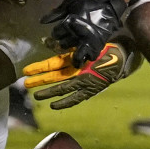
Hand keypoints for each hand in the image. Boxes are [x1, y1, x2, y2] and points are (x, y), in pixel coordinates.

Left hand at [23, 42, 137, 109]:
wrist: (123, 58)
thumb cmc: (103, 47)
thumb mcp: (84, 44)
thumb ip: (67, 47)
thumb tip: (49, 43)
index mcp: (77, 59)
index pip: (52, 64)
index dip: (38, 67)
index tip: (26, 70)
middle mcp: (79, 72)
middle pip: (55, 77)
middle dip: (39, 81)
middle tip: (26, 84)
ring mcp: (85, 83)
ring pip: (63, 89)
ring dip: (48, 92)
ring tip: (36, 96)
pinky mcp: (91, 90)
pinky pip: (75, 99)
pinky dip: (65, 103)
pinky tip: (54, 105)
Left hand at [40, 0, 127, 67]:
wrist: (108, 4)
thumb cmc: (86, 2)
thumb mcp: (68, 4)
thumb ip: (55, 13)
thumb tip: (41, 21)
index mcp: (70, 23)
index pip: (57, 33)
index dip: (55, 33)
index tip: (57, 32)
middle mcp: (78, 34)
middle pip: (64, 44)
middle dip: (62, 43)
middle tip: (64, 41)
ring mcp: (89, 41)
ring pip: (77, 55)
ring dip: (73, 57)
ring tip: (72, 57)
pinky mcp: (98, 45)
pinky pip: (91, 56)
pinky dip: (86, 58)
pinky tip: (83, 55)